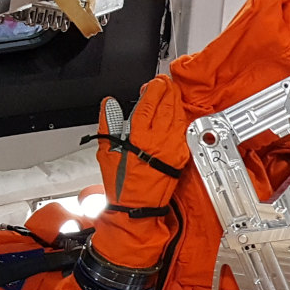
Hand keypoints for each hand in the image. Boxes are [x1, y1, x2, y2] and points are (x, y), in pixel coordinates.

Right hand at [97, 82, 189, 210]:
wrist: (137, 207)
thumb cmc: (121, 185)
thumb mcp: (106, 152)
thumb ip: (108, 123)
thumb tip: (110, 104)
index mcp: (139, 138)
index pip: (149, 105)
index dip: (152, 90)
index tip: (153, 83)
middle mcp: (159, 141)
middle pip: (167, 106)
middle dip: (167, 91)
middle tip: (165, 83)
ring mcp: (173, 148)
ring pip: (178, 116)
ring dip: (175, 101)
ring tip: (171, 92)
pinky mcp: (180, 156)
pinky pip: (182, 131)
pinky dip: (180, 118)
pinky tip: (177, 112)